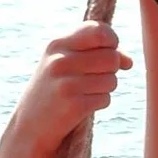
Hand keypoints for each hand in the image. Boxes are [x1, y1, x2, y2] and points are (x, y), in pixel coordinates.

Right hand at [8, 21, 132, 154]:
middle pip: (112, 58)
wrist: (29, 126)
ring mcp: (65, 84)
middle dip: (110, 70)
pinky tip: (80, 106)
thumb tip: (128, 62)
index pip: (99, 31)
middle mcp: (59, 62)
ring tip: (83, 93)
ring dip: (104, 89)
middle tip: (92, 78)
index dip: (112, 41)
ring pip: (111, 80)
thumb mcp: (64, 63)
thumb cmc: (53, 90)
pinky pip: (105, 99)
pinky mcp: (73, 106)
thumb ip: (96, 53)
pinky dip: (98, 103)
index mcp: (56, 45)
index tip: (106, 52)